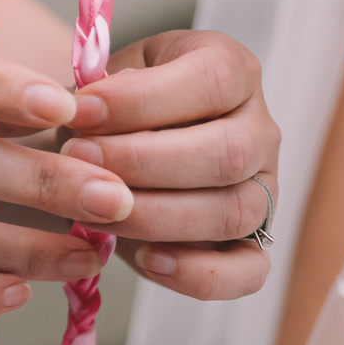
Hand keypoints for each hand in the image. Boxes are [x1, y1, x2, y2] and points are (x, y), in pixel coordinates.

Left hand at [61, 29, 279, 300]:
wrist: (117, 149)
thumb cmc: (113, 112)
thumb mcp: (106, 84)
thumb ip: (101, 94)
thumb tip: (83, 112)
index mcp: (232, 71)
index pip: (212, 81)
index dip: (143, 100)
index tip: (79, 112)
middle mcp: (261, 129)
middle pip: (227, 153)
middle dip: (143, 163)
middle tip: (79, 164)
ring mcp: (265, 189)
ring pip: (234, 211)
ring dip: (158, 216)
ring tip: (95, 213)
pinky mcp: (254, 241)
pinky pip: (248, 270)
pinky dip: (200, 274)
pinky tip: (147, 260)